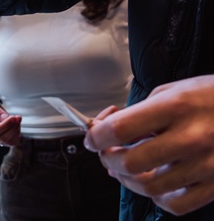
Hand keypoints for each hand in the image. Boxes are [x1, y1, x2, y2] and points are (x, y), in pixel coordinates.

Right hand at [0, 98, 21, 146]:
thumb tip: (4, 117)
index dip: (5, 125)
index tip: (13, 117)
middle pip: (2, 138)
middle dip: (12, 127)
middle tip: (17, 117)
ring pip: (9, 142)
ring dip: (16, 130)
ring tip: (17, 119)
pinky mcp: (3, 141)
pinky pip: (13, 142)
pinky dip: (17, 134)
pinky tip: (16, 125)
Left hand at [84, 75, 213, 214]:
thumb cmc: (208, 97)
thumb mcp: (171, 91)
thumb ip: (137, 112)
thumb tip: (106, 132)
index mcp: (176, 108)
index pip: (120, 129)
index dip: (96, 136)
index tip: (92, 138)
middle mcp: (191, 138)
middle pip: (130, 163)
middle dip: (108, 159)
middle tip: (107, 153)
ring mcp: (206, 164)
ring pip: (149, 187)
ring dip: (128, 179)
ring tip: (126, 167)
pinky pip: (176, 204)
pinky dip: (157, 197)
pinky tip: (155, 182)